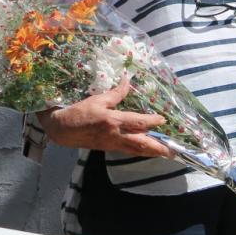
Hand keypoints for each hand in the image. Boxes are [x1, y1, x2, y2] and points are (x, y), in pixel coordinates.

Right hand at [38, 78, 171, 157]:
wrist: (63, 129)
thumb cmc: (79, 112)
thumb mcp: (98, 99)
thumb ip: (116, 93)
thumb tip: (128, 81)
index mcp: (113, 120)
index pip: (138, 122)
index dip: (152, 122)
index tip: (163, 120)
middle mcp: (115, 135)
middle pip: (141, 143)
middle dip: (158, 148)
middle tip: (173, 151)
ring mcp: (112, 144)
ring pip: (136, 150)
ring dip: (152, 152)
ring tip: (166, 153)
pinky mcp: (109, 148)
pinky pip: (128, 150)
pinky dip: (140, 151)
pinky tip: (148, 150)